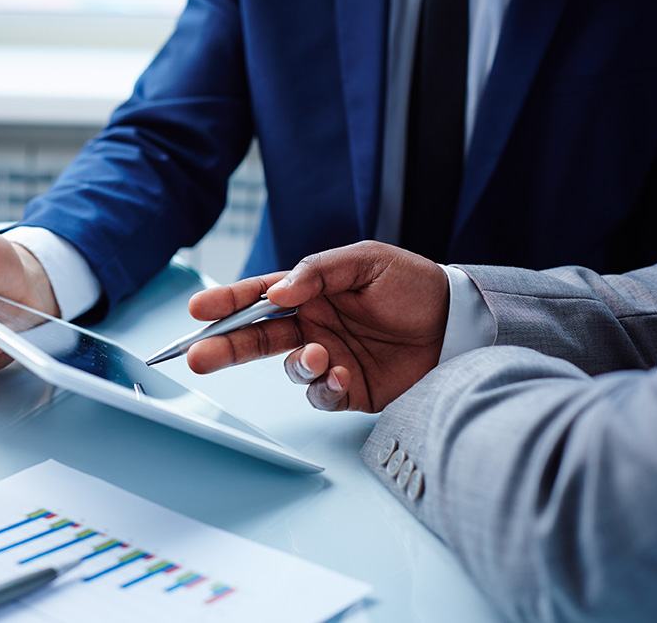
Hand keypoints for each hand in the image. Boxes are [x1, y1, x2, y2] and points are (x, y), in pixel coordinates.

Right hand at [186, 241, 448, 412]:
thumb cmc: (413, 284)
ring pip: (289, 368)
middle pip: (257, 338)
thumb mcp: (365, 261)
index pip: (259, 297)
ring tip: (318, 355)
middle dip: (224, 347)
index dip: (227, 303)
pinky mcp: (349, 388)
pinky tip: (340, 374)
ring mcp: (328, 358)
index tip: (199, 311)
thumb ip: (318, 272)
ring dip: (296, 364)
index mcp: (311, 293)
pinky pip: (321, 394)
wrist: (458, 322)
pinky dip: (325, 387)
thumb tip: (277, 294)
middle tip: (198, 356)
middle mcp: (313, 326)